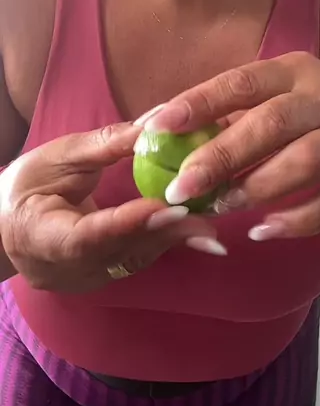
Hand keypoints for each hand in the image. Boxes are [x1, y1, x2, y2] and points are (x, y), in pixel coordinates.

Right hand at [0, 123, 216, 292]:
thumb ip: (104, 145)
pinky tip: (197, 229)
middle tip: (206, 220)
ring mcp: (86, 279)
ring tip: (212, 224)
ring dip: (174, 241)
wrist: (5, 227)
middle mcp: (65, 269)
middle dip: (166, 234)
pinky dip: (167, 242)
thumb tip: (153, 125)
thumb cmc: (27, 185)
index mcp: (40, 237)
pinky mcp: (104, 276)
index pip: (88, 236)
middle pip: (120, 253)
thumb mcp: (58, 157)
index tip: (168, 208)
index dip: (129, 224)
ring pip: (135, 260)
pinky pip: (139, 259)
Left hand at [141, 53, 319, 238]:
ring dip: (258, 187)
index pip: (241, 81)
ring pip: (306, 161)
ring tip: (221, 207)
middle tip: (181, 186)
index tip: (156, 126)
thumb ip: (227, 117)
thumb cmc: (312, 120)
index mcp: (294, 72)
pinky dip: (297, 219)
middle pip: (273, 122)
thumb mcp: (277, 103)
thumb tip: (157, 132)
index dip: (199, 103)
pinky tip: (263, 230)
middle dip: (222, 156)